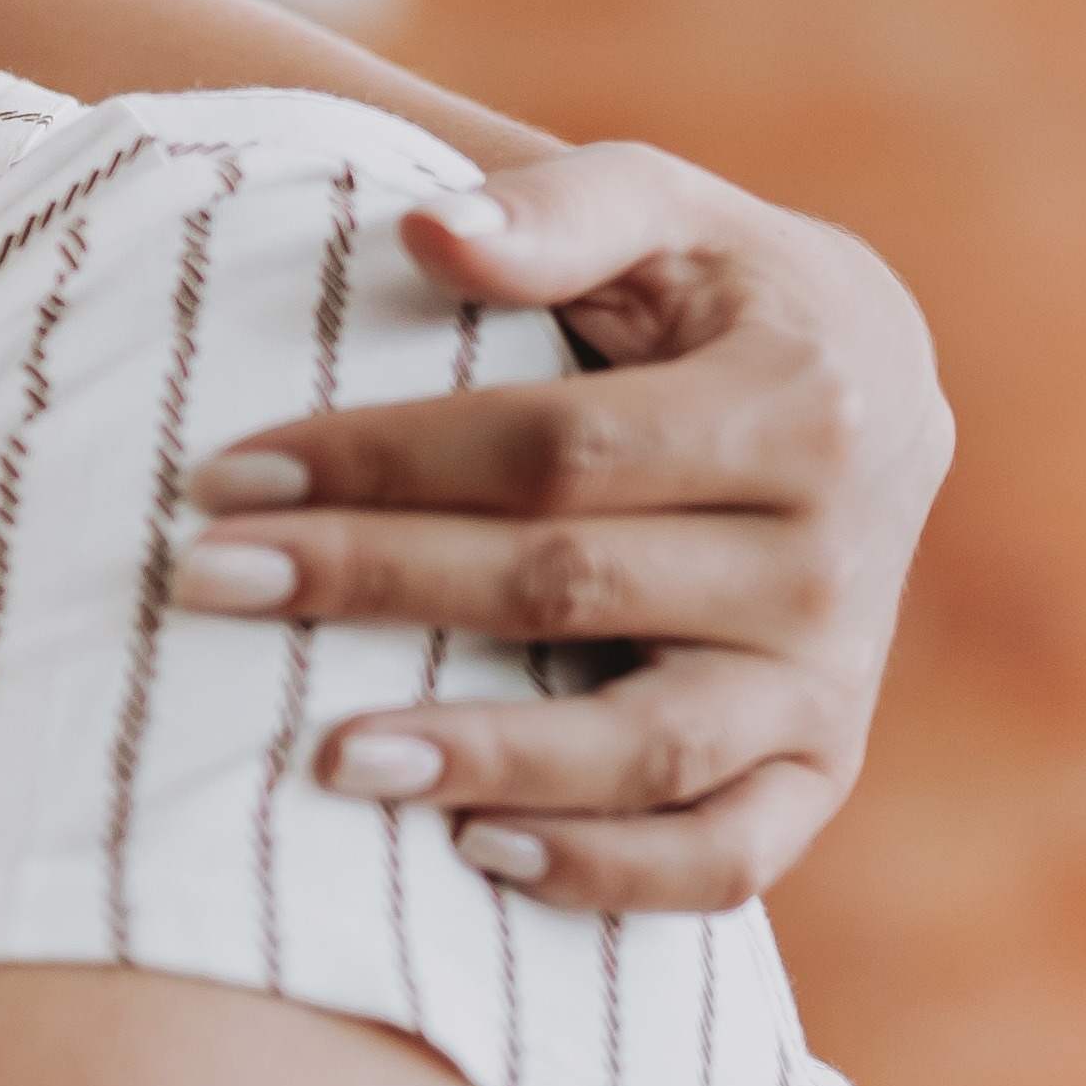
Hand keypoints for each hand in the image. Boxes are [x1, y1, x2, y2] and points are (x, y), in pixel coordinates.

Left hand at [165, 143, 948, 915]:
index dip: (383, 461)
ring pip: (652, 747)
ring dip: (487, 759)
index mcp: (801, 403)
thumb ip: (556, 212)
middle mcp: (831, 555)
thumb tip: (425, 231)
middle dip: (374, 585)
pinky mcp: (823, 766)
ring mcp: (832, 677)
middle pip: (570, 586)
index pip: (554, 448)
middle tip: (206, 585)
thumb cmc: (722, 288)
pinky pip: (727, 854)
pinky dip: (612, 874)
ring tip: (328, 757)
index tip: (227, 476)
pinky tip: (477, 853)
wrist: (878, 392)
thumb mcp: (666, 210)